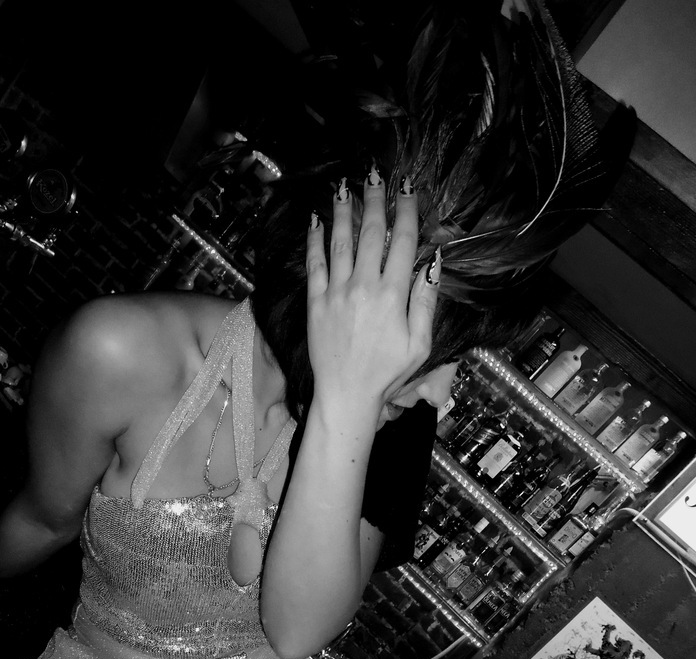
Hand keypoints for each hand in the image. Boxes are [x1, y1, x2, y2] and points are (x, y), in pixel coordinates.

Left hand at [305, 168, 440, 420]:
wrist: (346, 395)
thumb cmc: (388, 374)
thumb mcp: (420, 344)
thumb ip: (426, 301)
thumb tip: (433, 262)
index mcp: (392, 295)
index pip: (402, 243)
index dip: (406, 212)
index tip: (408, 190)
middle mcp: (363, 287)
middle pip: (370, 234)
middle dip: (374, 201)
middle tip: (375, 174)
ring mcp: (336, 293)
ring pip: (340, 242)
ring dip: (344, 211)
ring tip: (345, 187)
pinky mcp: (315, 303)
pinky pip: (314, 264)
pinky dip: (315, 240)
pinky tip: (316, 220)